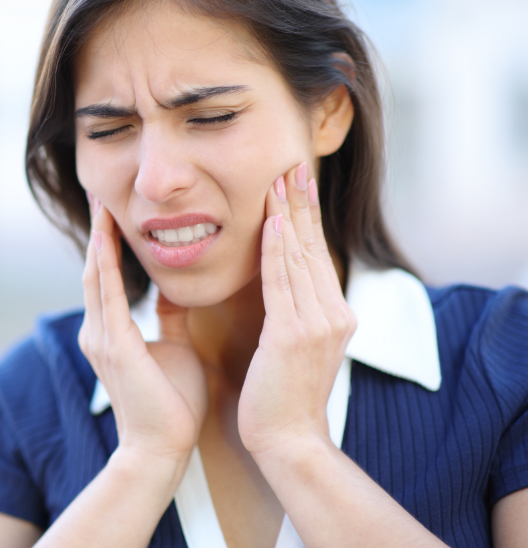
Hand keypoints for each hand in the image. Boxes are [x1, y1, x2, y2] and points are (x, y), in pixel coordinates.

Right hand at [79, 196, 207, 466]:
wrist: (162, 449)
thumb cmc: (172, 403)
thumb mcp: (174, 348)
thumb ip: (170, 318)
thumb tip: (175, 291)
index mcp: (112, 332)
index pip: (108, 278)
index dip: (109, 243)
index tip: (113, 210)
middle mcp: (98, 331)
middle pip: (95, 270)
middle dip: (98, 232)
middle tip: (100, 194)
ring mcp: (100, 338)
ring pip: (96, 276)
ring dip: (99, 238)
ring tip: (101, 203)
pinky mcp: (112, 346)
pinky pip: (108, 295)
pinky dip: (107, 263)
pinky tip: (108, 236)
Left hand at [237, 162, 355, 458]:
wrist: (289, 441)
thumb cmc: (281, 396)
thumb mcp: (292, 347)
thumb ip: (292, 312)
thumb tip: (278, 283)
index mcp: (333, 314)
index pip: (316, 255)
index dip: (305, 218)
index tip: (295, 183)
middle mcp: (333, 314)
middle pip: (312, 248)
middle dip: (301, 205)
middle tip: (292, 165)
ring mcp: (317, 324)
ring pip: (299, 258)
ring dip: (288, 216)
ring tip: (280, 180)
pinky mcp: (294, 336)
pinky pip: (282, 283)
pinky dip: (277, 250)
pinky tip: (273, 222)